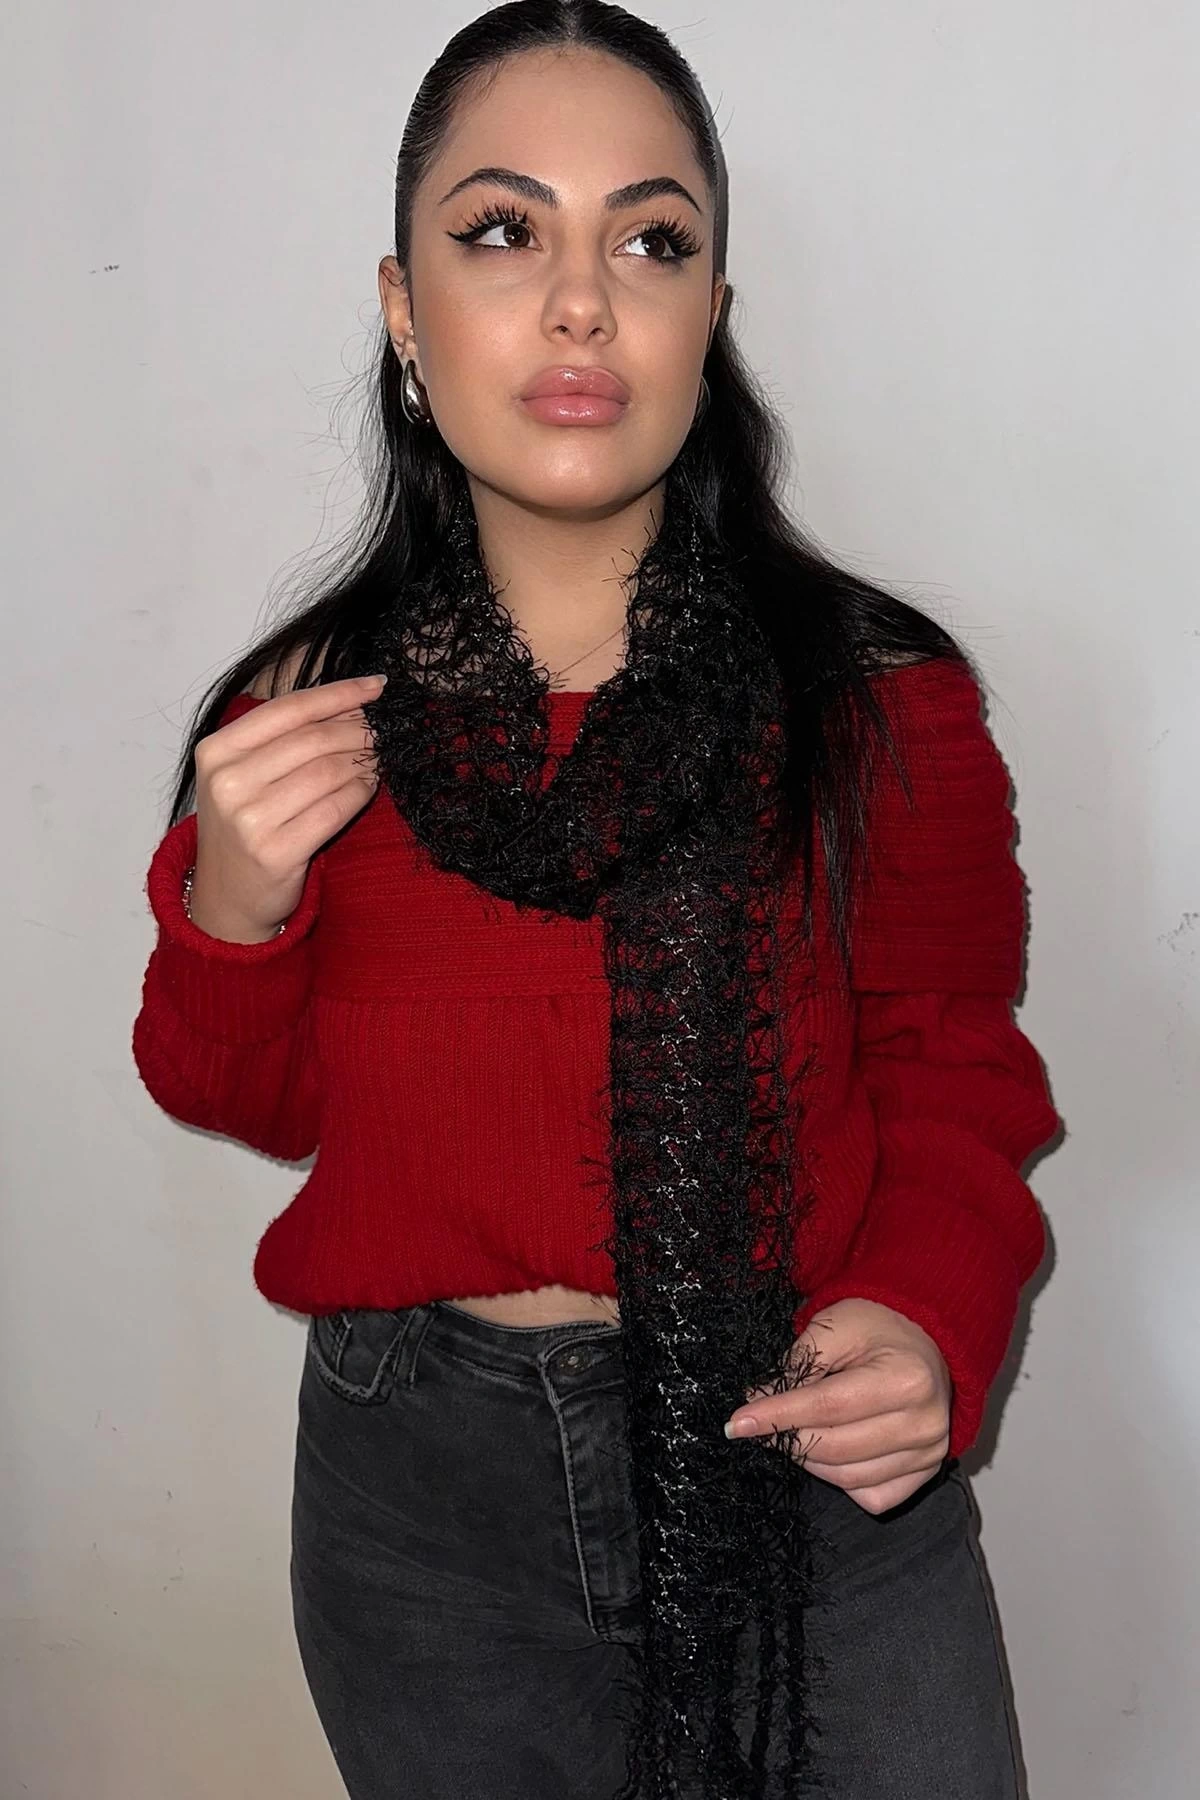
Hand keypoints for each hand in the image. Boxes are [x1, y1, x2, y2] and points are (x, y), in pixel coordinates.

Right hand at [188, 674, 386, 942]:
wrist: (226, 897)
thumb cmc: (244, 825)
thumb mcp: (244, 773)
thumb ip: (285, 737)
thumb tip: (351, 702)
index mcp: (216, 751)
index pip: (288, 709)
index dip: (339, 693)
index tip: (377, 685)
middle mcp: (227, 783)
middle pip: (312, 739)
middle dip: (358, 729)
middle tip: (383, 730)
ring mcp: (249, 820)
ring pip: (327, 772)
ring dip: (363, 761)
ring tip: (379, 756)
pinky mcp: (276, 852)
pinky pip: (335, 809)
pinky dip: (360, 792)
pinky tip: (370, 784)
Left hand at [723, 1298, 951, 1513]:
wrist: (924, 1337)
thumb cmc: (876, 1326)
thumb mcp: (836, 1327)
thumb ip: (798, 1364)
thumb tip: (756, 1402)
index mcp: (906, 1379)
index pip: (828, 1407)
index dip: (778, 1416)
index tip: (738, 1423)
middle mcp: (925, 1423)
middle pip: (837, 1448)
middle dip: (787, 1438)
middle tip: (758, 1424)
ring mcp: (930, 1453)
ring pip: (850, 1478)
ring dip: (808, 1461)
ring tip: (791, 1434)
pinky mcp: (926, 1472)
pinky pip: (873, 1497)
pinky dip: (842, 1481)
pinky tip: (829, 1452)